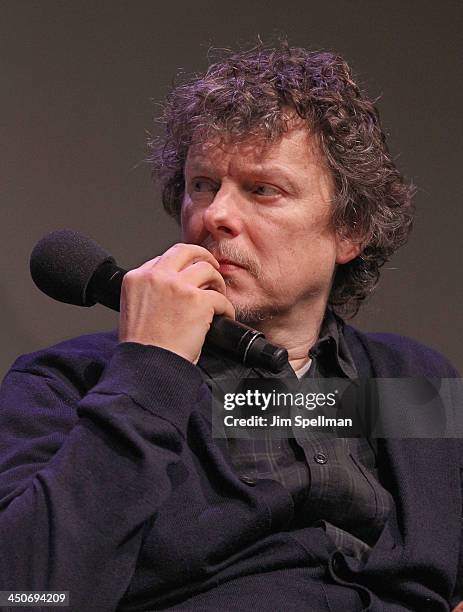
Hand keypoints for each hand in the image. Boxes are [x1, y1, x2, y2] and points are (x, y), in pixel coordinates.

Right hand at [119, 243, 234, 362]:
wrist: (149, 366)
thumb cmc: (143, 348)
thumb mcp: (134, 310)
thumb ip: (150, 292)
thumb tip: (172, 289)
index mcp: (136, 278)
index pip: (163, 258)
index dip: (180, 266)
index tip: (188, 275)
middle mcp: (155, 276)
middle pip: (185, 250)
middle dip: (202, 256)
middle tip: (212, 268)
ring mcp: (177, 286)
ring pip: (207, 269)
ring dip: (217, 281)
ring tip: (218, 294)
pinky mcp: (197, 300)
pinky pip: (220, 297)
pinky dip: (226, 308)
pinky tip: (224, 316)